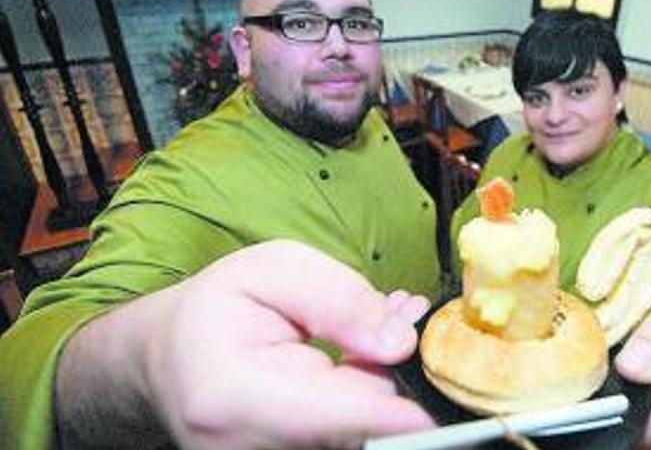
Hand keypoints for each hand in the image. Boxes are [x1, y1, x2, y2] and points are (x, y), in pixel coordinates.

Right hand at [146, 240, 433, 448]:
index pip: (330, 416)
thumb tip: (399, 342)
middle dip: (390, 372)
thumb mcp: (272, 269)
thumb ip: (337, 298)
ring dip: (380, 380)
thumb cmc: (217, 308)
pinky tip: (364, 355)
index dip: (389, 414)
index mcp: (233, 396)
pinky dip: (366, 396)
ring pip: (360, 430)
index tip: (428, 408)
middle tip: (403, 313)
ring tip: (377, 324)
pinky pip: (350, 433)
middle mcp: (247, 447)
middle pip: (358, 425)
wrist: (170, 357)